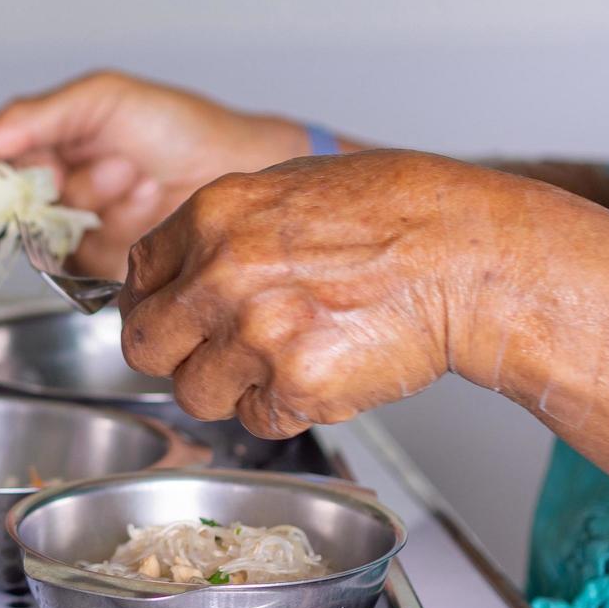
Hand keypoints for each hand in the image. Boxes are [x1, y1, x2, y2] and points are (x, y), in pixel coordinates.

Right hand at [0, 71, 318, 278]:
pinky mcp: (97, 265)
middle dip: (40, 183)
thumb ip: (32, 118)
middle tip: (73, 168)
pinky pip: (72, 262)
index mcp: (42, 142)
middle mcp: (50, 189)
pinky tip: (140, 201)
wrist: (238, 167)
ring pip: (37, 235)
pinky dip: (105, 229)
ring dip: (85, 200)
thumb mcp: (101, 100)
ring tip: (130, 173)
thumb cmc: (178, 125)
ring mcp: (73, 229)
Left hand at [118, 150, 495, 437]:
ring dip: (229, 388)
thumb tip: (183, 266)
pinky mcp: (297, 386)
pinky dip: (283, 409)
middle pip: (145, 345)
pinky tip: (321, 372)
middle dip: (174, 354)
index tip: (170, 317)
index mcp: (213, 216)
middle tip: (210, 353)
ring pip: (196, 394)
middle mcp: (221, 274)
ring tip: (280, 360)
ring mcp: (256, 334)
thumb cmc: (400, 214)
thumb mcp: (293, 187)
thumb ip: (225, 228)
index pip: (138, 275)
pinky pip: (258, 420)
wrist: (470, 257)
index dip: (153, 303)